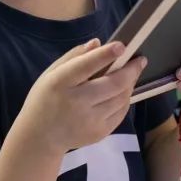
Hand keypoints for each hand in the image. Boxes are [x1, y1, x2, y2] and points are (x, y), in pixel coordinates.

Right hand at [27, 39, 146, 151]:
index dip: (106, 55)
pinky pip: (120, 113)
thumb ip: (74, 56)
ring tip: (132, 73)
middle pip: (112, 83)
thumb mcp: (50, 73)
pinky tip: (123, 91)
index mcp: (60, 83)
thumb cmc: (45, 99)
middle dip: (130, 70)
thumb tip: (97, 43)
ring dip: (130, 83)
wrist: (40, 137)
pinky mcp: (99, 133)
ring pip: (121, 98)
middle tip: (141, 60)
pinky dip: (125, 99)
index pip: (86, 65)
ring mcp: (89, 120)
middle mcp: (76, 102)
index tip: (122, 45)